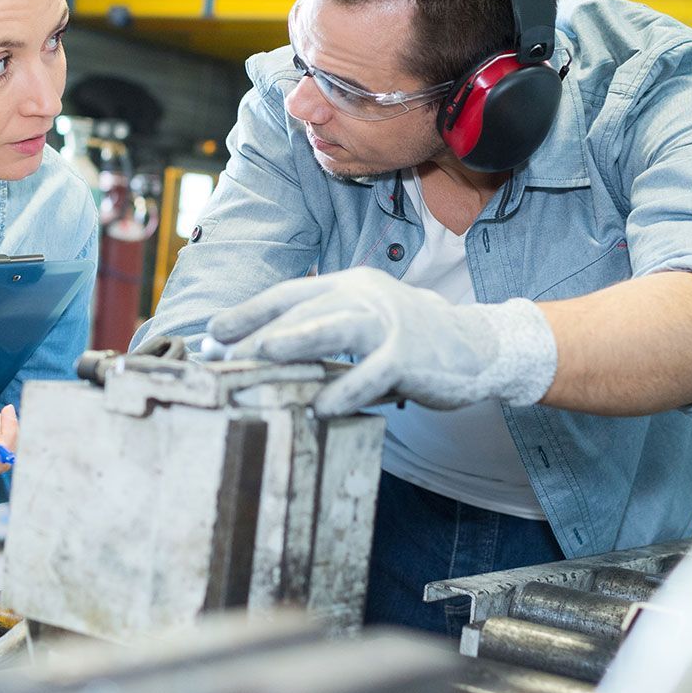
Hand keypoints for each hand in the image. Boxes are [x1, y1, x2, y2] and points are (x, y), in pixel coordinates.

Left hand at [207, 268, 557, 415]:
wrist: (478, 347)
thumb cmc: (408, 340)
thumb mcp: (363, 325)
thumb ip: (320, 333)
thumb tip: (263, 353)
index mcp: (349, 285)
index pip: (289, 293)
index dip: (250, 311)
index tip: (213, 333)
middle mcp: (365, 296)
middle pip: (305, 309)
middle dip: (261, 332)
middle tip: (225, 358)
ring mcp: (390, 324)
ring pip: (338, 327)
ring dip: (299, 340)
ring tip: (265, 354)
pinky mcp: (410, 356)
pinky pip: (372, 374)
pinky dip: (346, 390)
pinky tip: (321, 408)